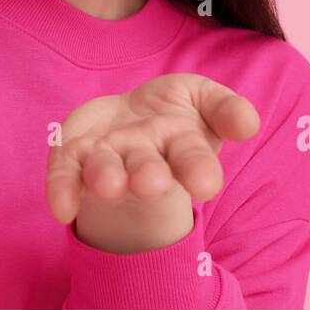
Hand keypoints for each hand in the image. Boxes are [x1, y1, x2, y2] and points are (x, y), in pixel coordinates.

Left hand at [46, 72, 260, 252]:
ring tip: (108, 186)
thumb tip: (248, 123)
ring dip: (105, 179)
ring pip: (104, 171)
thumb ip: (225, 109)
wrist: (128, 119)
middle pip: (146, 170)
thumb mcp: (205, 100)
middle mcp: (142, 158)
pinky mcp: (72, 156)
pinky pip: (64, 174)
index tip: (207, 184)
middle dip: (148, 176)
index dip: (199, 170)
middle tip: (150, 184)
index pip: (192, 158)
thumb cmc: (175, 113)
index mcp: (179, 146)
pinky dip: (62, 190)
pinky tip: (61, 209)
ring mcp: (106, 158)